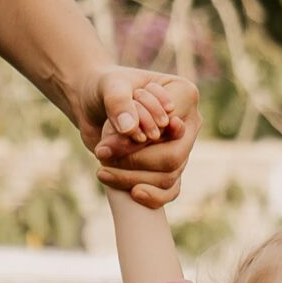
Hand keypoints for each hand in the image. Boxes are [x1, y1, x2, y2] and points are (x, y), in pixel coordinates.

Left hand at [83, 67, 198, 208]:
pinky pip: (170, 190)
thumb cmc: (105, 88)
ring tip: (102, 170)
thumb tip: (130, 129)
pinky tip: (132, 194)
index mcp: (185, 94)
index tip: (109, 142)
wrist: (93, 104)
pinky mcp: (167, 166)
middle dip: (136, 162)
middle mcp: (188, 122)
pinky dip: (152, 196)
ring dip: (133, 178)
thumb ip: (118, 102)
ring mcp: (180, 146)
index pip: (172, 128)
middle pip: (173, 157)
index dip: (142, 141)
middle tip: (103, 154)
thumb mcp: (108, 86)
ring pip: (168, 177)